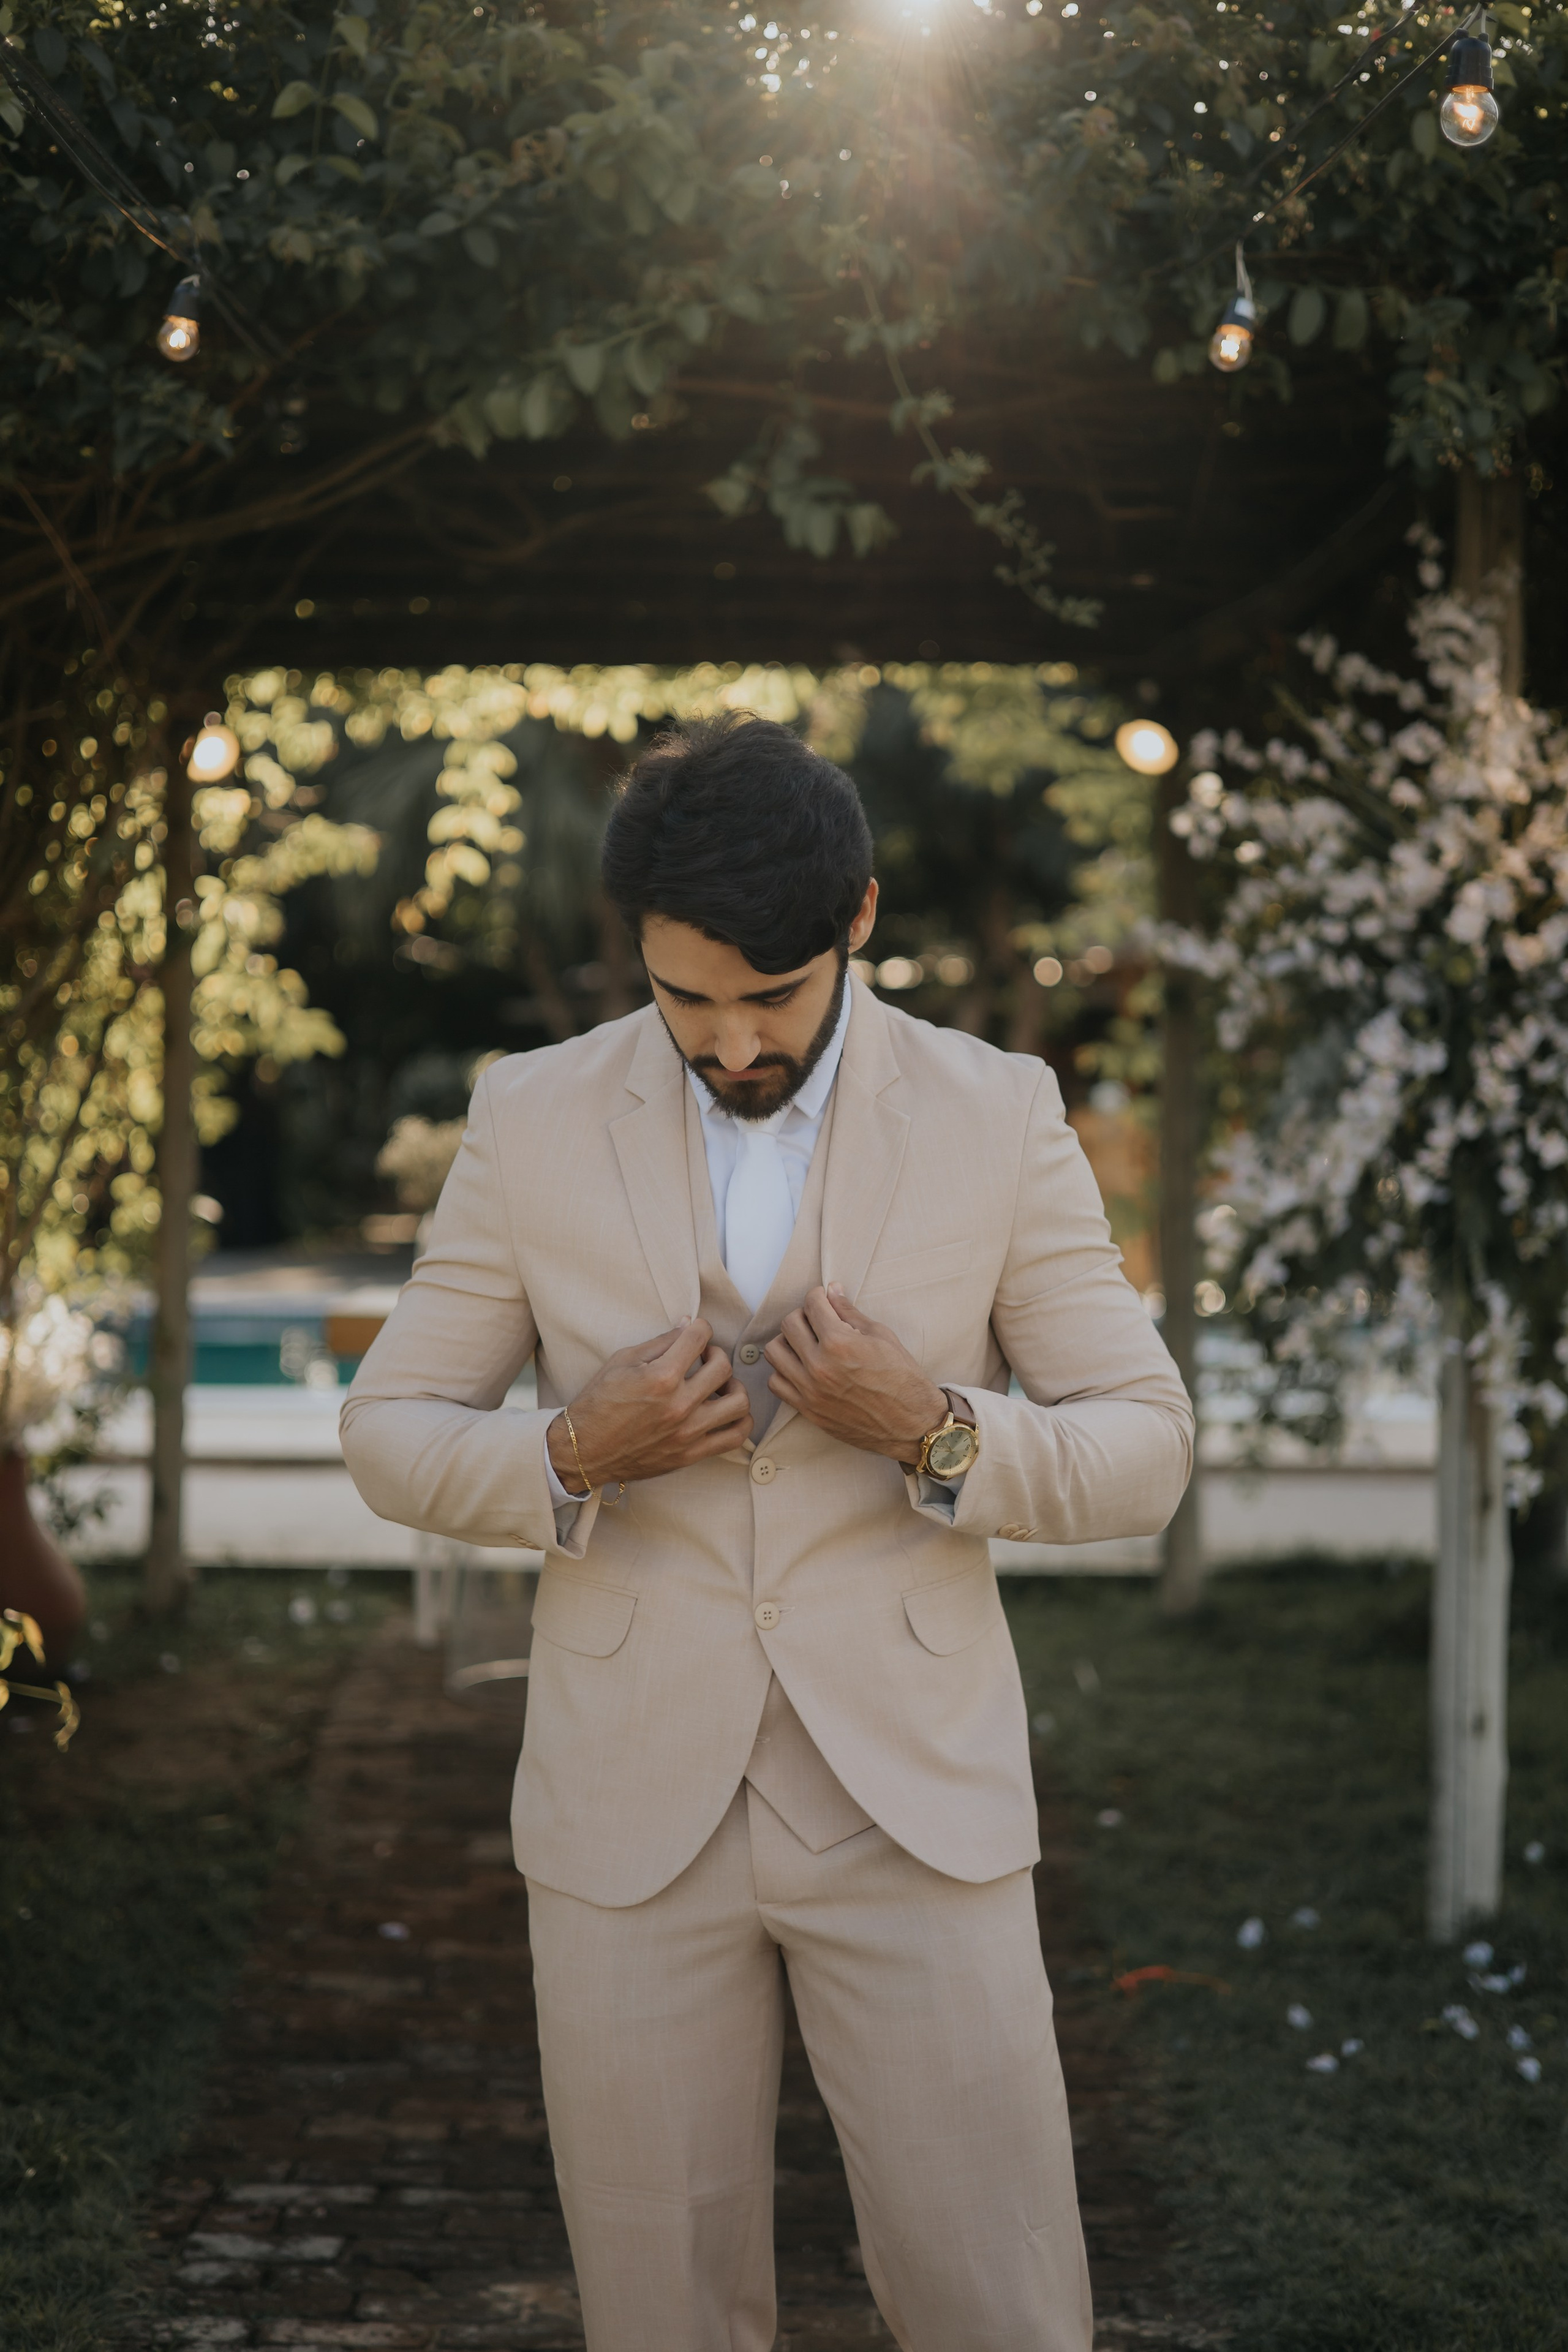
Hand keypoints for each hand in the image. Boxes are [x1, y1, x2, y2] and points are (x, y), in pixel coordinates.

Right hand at [548, 1320, 752, 1493]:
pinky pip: (735, 1437)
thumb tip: (687, 1324)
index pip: (699, 1337)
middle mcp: (679, 1405)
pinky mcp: (690, 1454)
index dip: (699, 1327)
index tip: (694, 1332)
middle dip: (715, 1353)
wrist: (584, 1449)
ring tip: (719, 1385)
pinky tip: (726, 1411)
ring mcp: (687, 1432)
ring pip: (739, 1402)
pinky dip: (739, 1420)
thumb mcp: (622, 1361)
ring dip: (734, 1386)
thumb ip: (660, 1342)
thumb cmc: (599, 1402)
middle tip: (703, 1357)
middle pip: (723, 1366)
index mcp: (660, 1377)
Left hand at [764, 1285, 949, 1462]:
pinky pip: (776, 1383)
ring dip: (788, 1341)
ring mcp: (810, 1390)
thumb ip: (850, 1312)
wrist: (911, 1423)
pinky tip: (801, 1367)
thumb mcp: (881, 1336)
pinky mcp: (808, 1410)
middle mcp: (819, 1366)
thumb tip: (832, 1290)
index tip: (823, 1298)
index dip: (818, 1295)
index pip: (812, 1304)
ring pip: (775, 1352)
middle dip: (803, 1315)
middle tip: (817, 1320)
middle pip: (788, 1324)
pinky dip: (784, 1371)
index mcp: (839, 1343)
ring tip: (806, 1343)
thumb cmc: (902, 1378)